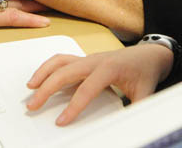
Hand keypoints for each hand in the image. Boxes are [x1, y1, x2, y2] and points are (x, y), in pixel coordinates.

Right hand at [25, 44, 173, 125]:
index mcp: (109, 68)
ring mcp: (88, 58)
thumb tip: (130, 126)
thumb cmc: (145, 71)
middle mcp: (95, 60)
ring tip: (30, 88)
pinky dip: (48, 67)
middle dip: (47, 89)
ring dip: (43, 73)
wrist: (150, 54)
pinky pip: (62, 60)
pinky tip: (40, 78)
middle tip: (33, 105)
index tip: (61, 121)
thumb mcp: (146, 93)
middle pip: (65, 72)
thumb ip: (137, 110)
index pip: (86, 89)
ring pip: (60, 61)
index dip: (73, 106)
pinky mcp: (85, 59)